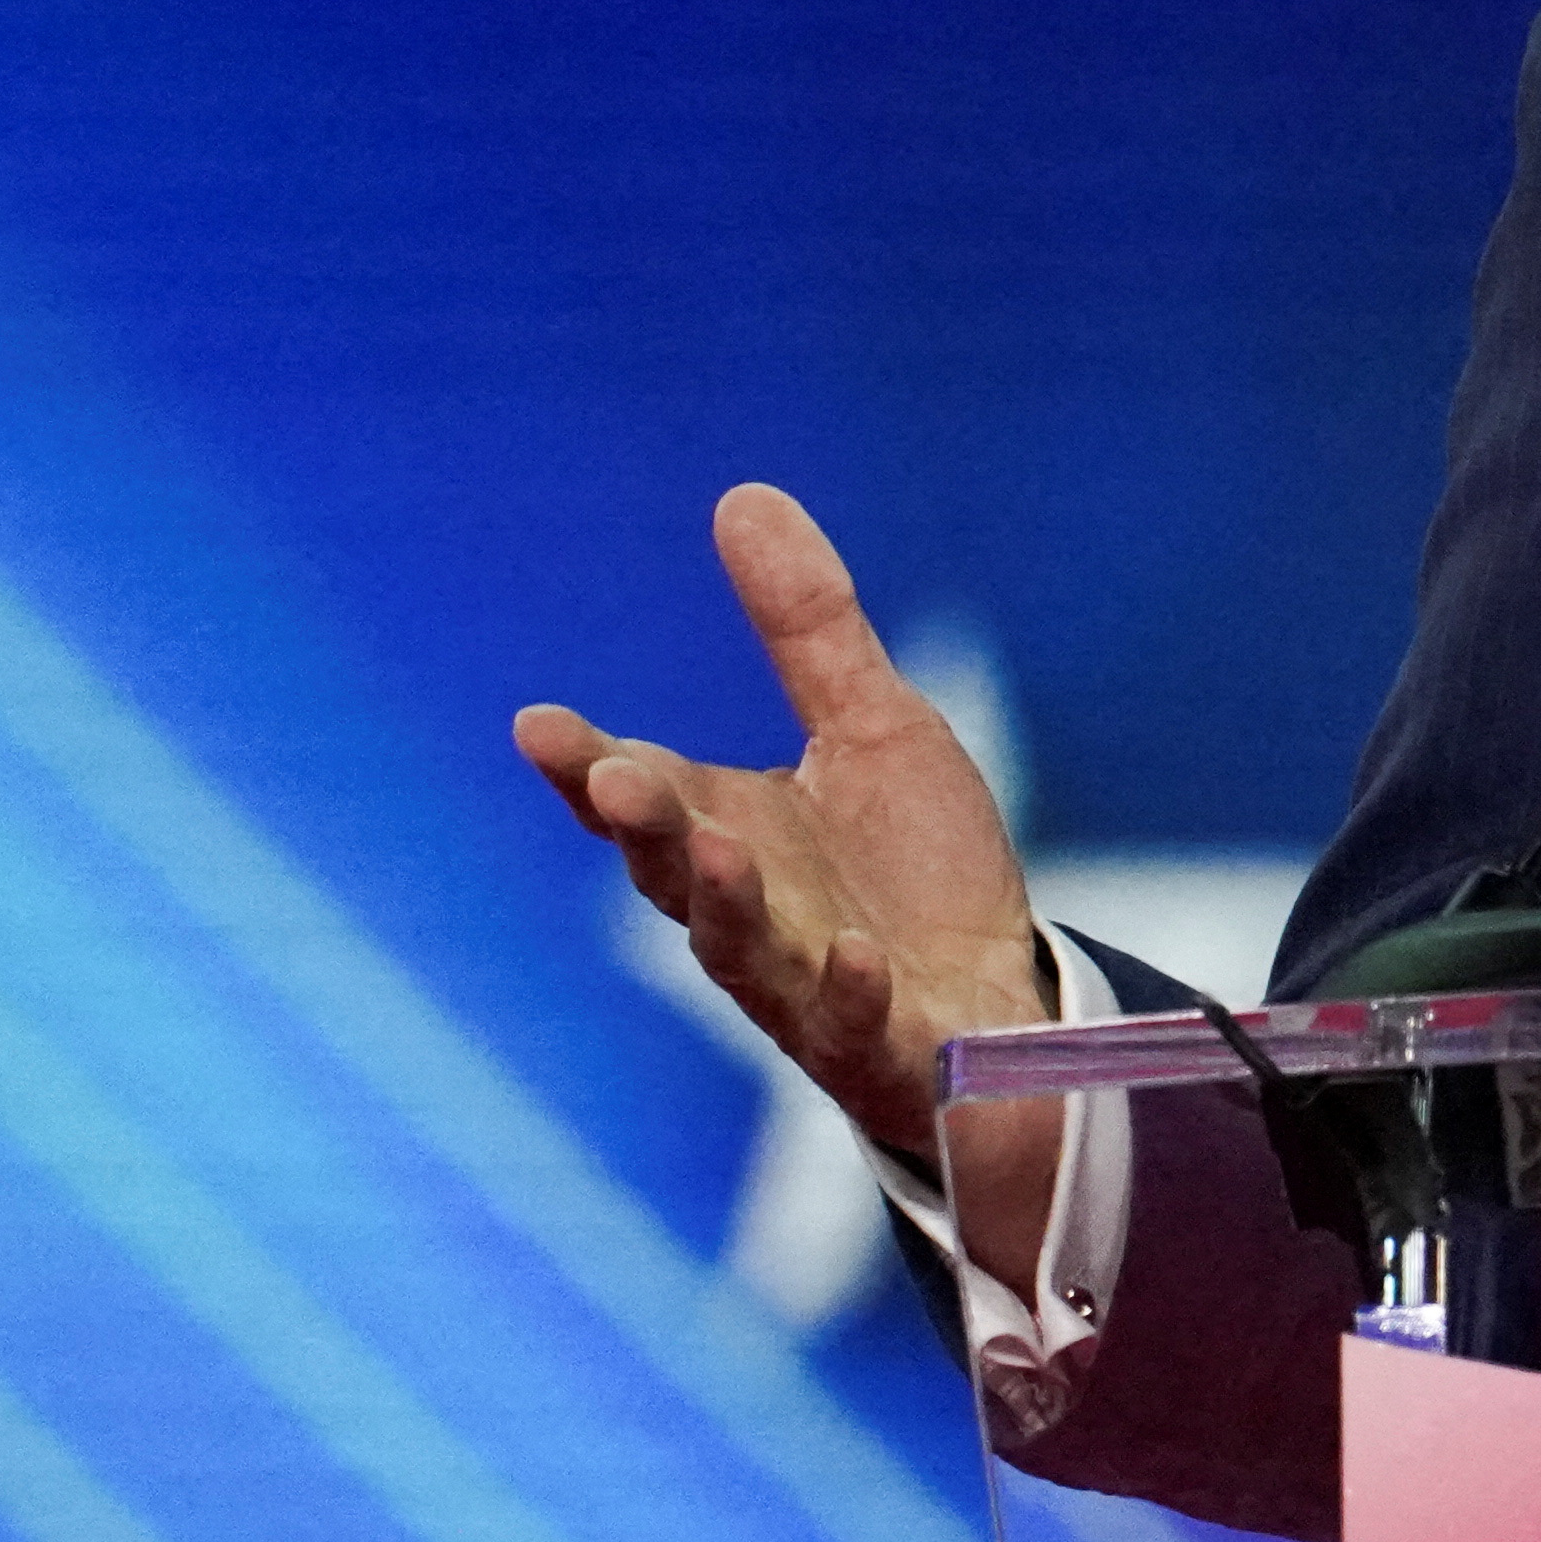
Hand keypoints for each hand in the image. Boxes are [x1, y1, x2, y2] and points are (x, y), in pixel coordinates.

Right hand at [513, 486, 1047, 1161]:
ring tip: (718, 849)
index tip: (538, 725)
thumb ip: (806, 630)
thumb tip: (743, 495)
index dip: (586, 766)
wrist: (1002, 1006)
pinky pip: (855, 1024)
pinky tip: (857, 954)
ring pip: (744, 951)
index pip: (642, 795)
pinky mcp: (883, 1045)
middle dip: (644, 827)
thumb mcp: (874, 730)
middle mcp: (751, 912)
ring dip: (726, 903)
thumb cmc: (915, 872)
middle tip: (613, 781)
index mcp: (730, 832)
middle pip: (674, 871)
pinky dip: (849, 991)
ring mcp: (808, 987)